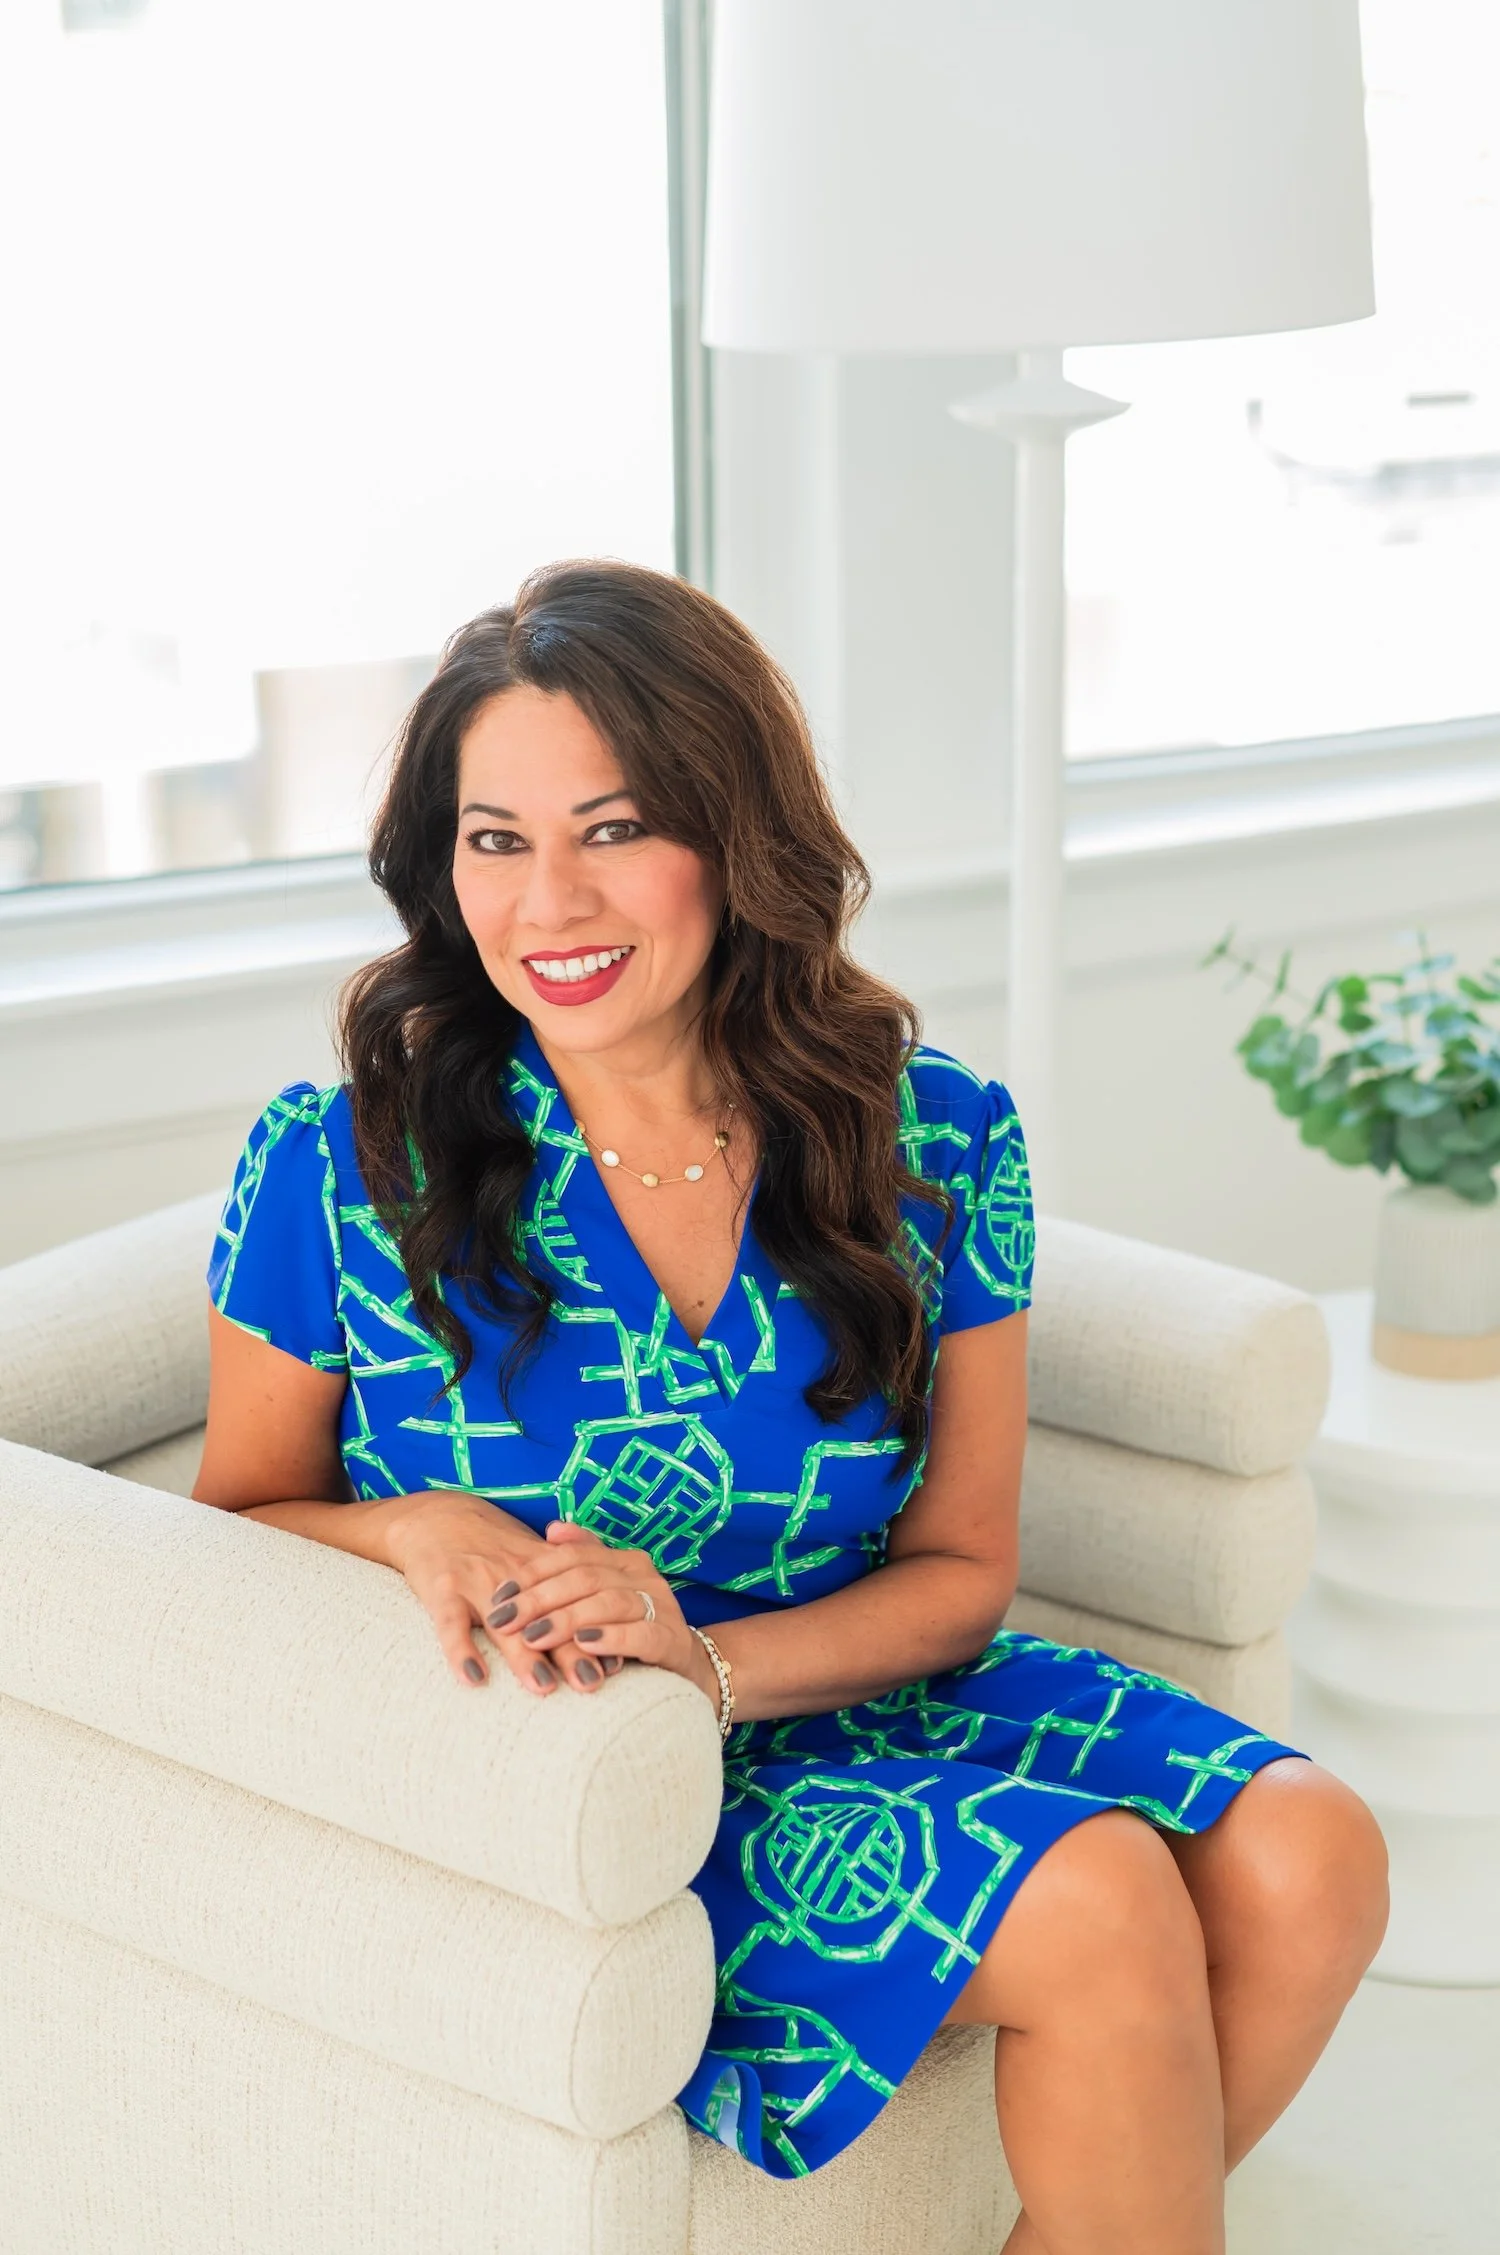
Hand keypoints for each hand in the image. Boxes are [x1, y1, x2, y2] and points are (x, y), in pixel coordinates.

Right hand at [382, 1489, 622, 1697]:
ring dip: (525, 1656)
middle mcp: (512, 1574)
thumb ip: (562, 1588)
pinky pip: (451, 1624)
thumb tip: (602, 1629)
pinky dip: (461, 1651)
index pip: (573, 1603)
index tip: (620, 1661)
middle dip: (570, 1650)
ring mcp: (476, 1581)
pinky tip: (474, 1678)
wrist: (435, 1516)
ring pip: (505, 1623)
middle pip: (546, 1617)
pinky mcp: (442, 1588)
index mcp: (538, 1568)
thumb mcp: (529, 1554)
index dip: (595, 1631)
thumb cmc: (491, 1544)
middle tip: (592, 1682)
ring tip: (545, 1686)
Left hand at [486, 1521, 720, 1711]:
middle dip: (538, 1599)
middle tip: (503, 1620)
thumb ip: (581, 1562)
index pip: (572, 1557)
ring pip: (608, 1603)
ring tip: (532, 1636)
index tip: (499, 1596)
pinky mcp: (672, 1639)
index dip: (532, 1574)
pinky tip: (584, 1645)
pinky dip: (609, 1638)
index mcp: (624, 1560)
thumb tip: (552, 1528)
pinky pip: (639, 1634)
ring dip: (566, 1619)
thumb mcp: (604, 1596)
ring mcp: (661, 1606)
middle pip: (584, 1578)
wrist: (686, 1668)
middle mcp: (643, 1576)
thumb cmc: (631, 1632)